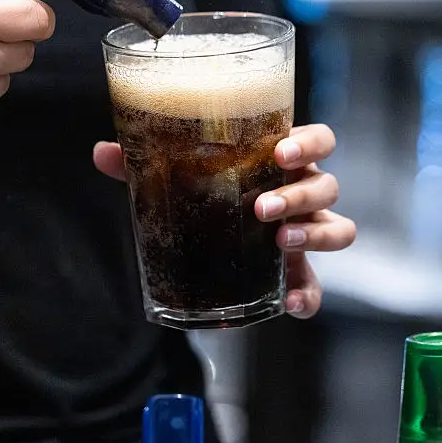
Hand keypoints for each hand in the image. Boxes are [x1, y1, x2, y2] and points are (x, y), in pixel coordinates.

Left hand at [93, 124, 355, 319]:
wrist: (205, 238)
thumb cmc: (204, 192)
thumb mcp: (174, 177)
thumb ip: (142, 164)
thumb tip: (103, 152)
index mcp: (281, 161)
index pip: (317, 140)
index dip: (309, 143)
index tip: (280, 152)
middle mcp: (301, 194)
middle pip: (327, 186)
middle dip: (299, 195)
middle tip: (262, 207)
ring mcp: (305, 233)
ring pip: (338, 229)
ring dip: (313, 234)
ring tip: (279, 240)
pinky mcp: (297, 273)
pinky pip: (317, 287)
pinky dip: (308, 296)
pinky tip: (290, 302)